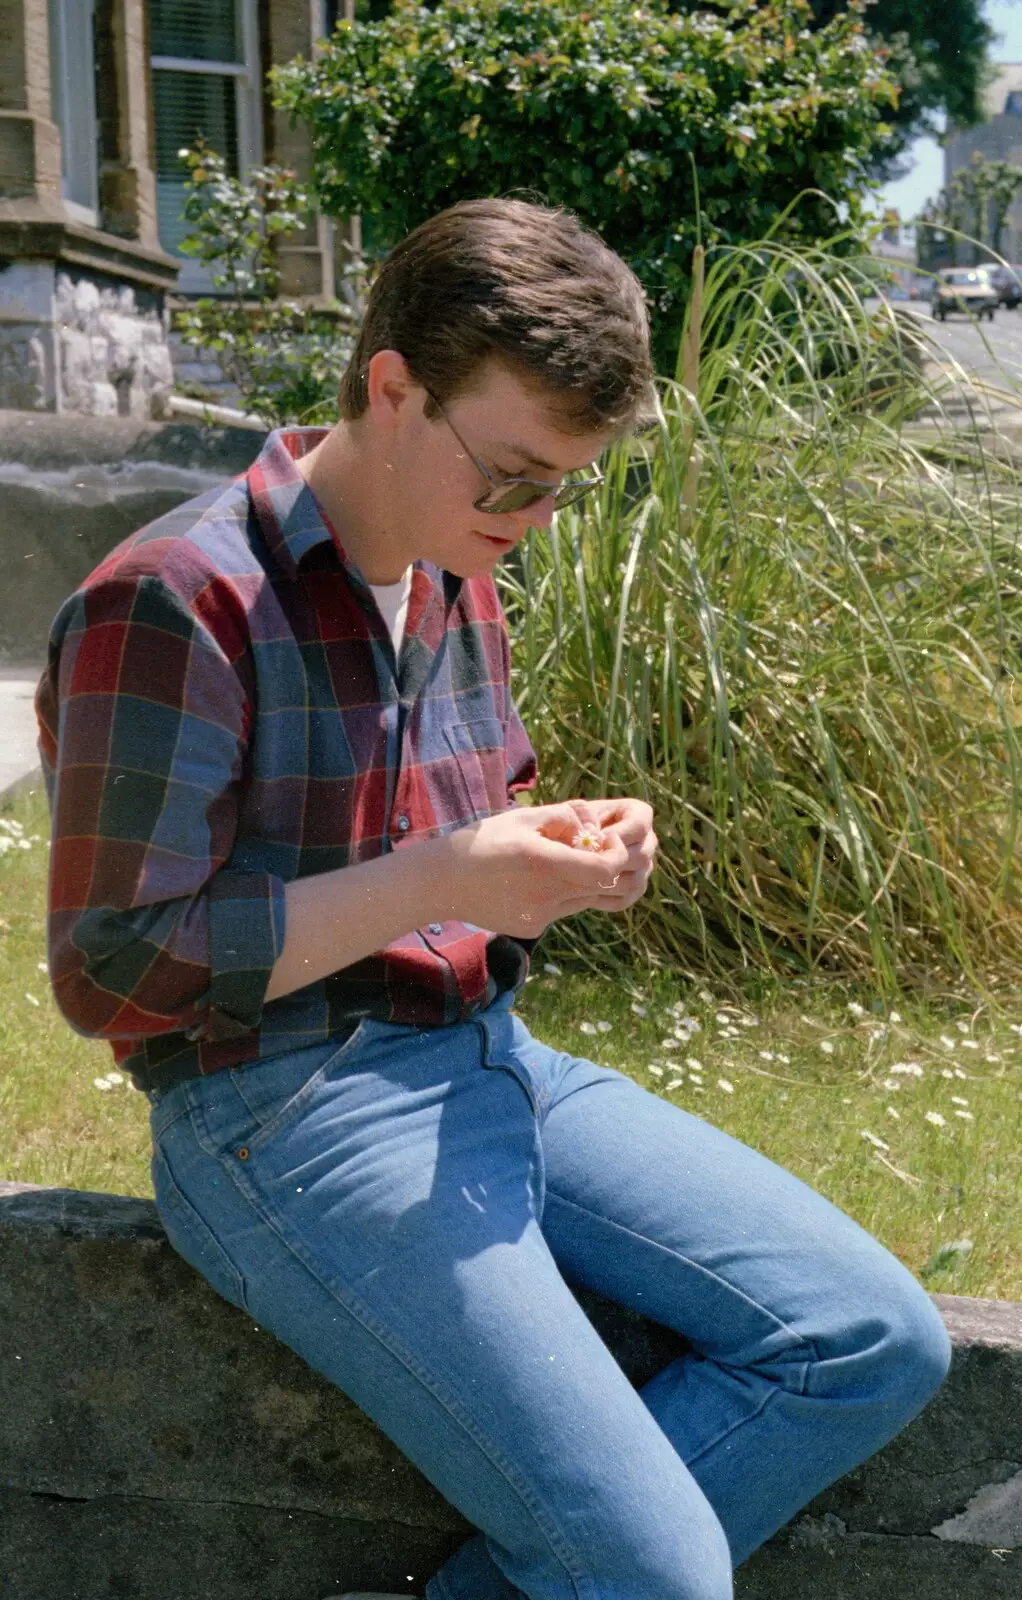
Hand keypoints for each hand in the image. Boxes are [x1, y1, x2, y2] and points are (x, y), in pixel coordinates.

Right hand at [441, 802, 631, 937]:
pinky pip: (560, 909)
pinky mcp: (531, 927)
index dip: (615, 854)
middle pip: (599, 884)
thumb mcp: (521, 817)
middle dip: (599, 864)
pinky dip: (558, 893)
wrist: (440, 883)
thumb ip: (564, 817)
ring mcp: (539, 916)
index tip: (605, 839)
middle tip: (581, 846)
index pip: (606, 870)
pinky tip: (527, 882)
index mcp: (544, 863)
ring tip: (550, 862)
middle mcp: (546, 896)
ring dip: (580, 879)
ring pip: (582, 898)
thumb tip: (594, 828)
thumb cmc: (480, 842)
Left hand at [554, 797, 657, 914]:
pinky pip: (623, 899)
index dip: (618, 835)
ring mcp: (643, 867)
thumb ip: (586, 817)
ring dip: (606, 881)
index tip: (594, 840)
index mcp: (639, 814)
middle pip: (642, 855)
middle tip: (582, 864)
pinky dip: (601, 898)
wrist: (558, 846)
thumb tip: (599, 838)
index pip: (640, 826)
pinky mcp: (632, 889)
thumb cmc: (566, 822)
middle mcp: (647, 840)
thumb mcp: (572, 812)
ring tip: (579, 877)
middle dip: (611, 861)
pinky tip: (579, 891)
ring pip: (635, 881)